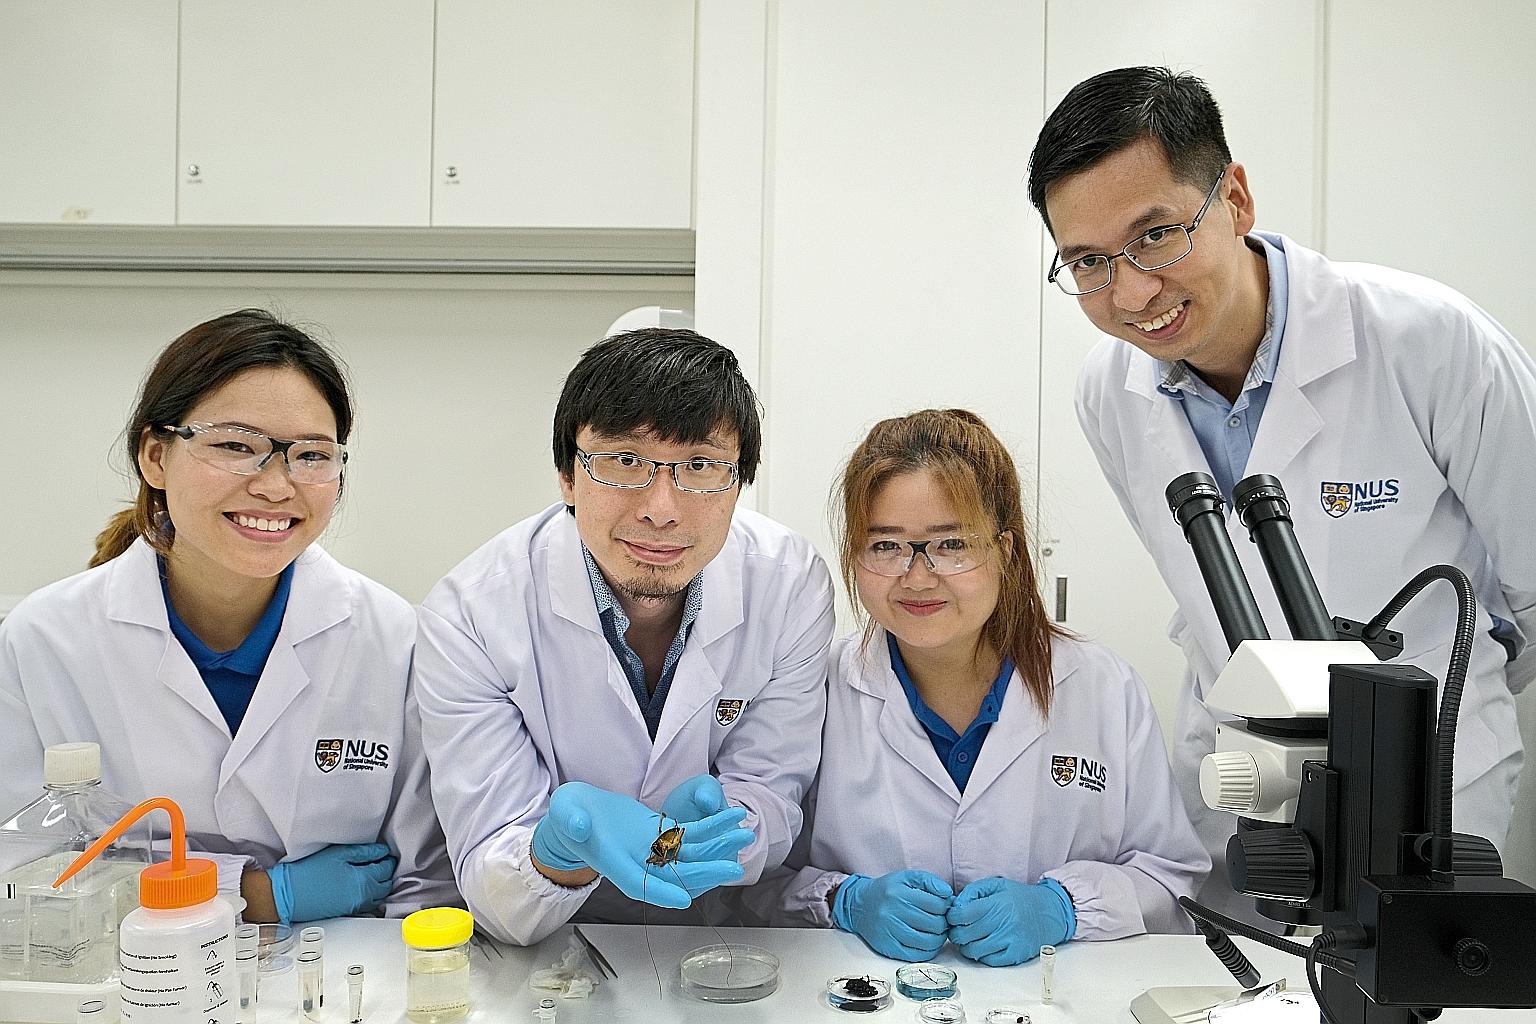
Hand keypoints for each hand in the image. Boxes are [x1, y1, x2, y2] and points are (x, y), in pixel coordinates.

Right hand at [268, 843, 397, 924]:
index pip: (386, 869)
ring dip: (379, 885)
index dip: (387, 859)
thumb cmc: (308, 872)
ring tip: (371, 873)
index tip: (384, 853)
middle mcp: (362, 897)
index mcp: (363, 881)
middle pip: (386, 884)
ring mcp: (355, 907)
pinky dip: (370, 896)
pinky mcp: (347, 912)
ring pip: (378, 897)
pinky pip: (367, 905)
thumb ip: (363, 852)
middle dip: (386, 873)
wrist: (287, 895)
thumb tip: (381, 851)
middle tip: (380, 862)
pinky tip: (361, 886)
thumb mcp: (337, 854)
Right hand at [530, 782, 751, 907]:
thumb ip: (572, 820)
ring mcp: (652, 848)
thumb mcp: (565, 812)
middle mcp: (638, 861)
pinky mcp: (661, 833)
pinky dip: (712, 826)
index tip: (684, 899)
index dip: (660, 892)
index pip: (638, 883)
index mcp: (613, 863)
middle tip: (735, 869)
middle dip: (705, 871)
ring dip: (718, 846)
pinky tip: (733, 817)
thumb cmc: (569, 815)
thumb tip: (580, 826)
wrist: (578, 812)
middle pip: (674, 873)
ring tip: (745, 836)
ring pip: (690, 852)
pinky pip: (691, 832)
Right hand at [830, 869, 952, 960]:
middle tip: (942, 921)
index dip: (946, 907)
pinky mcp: (888, 947)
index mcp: (899, 892)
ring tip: (937, 932)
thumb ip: (929, 881)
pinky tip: (928, 943)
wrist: (859, 906)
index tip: (944, 908)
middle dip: (944, 924)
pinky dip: (928, 951)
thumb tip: (948, 894)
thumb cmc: (887, 891)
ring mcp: (889, 932)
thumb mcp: (907, 878)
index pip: (937, 905)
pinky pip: (916, 955)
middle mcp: (893, 912)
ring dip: (939, 939)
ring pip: (928, 942)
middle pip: (934, 924)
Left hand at [945, 876, 1074, 965]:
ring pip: (973, 951)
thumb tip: (955, 905)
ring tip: (970, 937)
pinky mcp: (1016, 955)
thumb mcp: (997, 885)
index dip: (952, 917)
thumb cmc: (1021, 898)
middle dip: (956, 932)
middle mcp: (1004, 923)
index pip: (962, 915)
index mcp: (997, 904)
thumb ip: (973, 892)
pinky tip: (983, 945)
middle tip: (959, 928)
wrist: (1050, 912)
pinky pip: (988, 960)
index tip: (953, 916)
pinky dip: (981, 955)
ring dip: (966, 945)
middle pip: (964, 935)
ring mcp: (1010, 941)